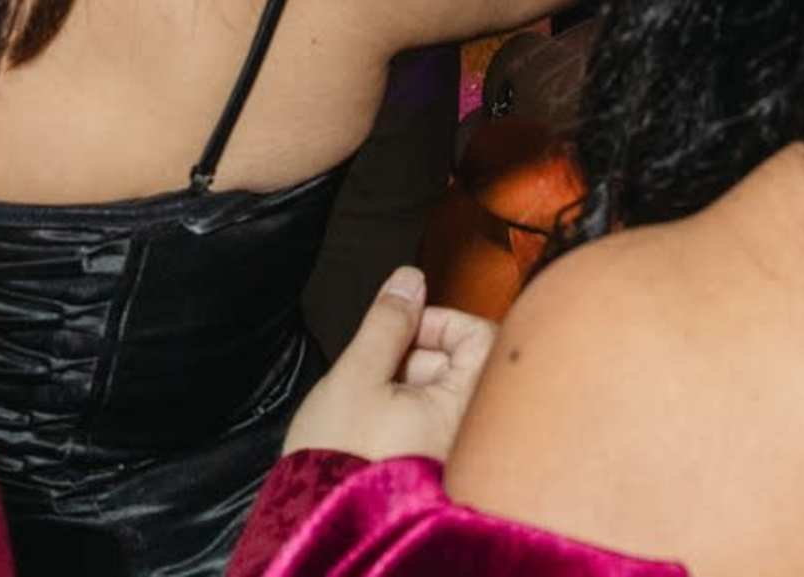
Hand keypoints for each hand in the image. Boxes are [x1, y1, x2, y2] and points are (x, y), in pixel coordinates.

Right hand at [281, 268, 496, 464]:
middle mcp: (471, 430)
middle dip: (416, 353)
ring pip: (444, 390)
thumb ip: (386, 323)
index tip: (401, 326)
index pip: (482, 336)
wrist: (322, 523)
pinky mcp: (437, 466)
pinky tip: (374, 425)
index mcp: (463, 406)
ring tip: (368, 403)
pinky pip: (433, 421)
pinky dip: (406, 411)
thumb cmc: (337, 460)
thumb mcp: (354, 376)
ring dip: (406, 383)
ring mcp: (457, 451)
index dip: (440, 321)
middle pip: (463, 362)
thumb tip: (409, 280)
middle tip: (376, 369)